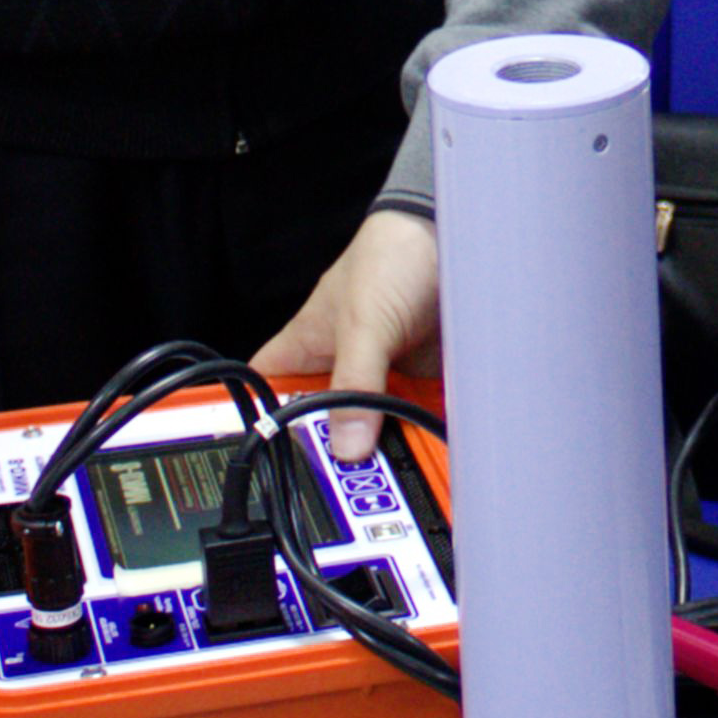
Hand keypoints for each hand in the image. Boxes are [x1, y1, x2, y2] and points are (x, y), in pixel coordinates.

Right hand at [253, 210, 440, 460]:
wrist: (455, 234)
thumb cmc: (392, 255)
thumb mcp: (364, 322)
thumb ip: (354, 383)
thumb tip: (347, 446)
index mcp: (306, 348)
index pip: (267, 394)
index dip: (261, 425)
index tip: (271, 464)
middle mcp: (341, 368)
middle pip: (325, 427)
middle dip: (339, 455)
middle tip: (353, 484)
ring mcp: (383, 377)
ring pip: (376, 430)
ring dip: (388, 449)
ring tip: (399, 474)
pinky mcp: (421, 382)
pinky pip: (418, 419)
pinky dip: (424, 433)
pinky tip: (432, 451)